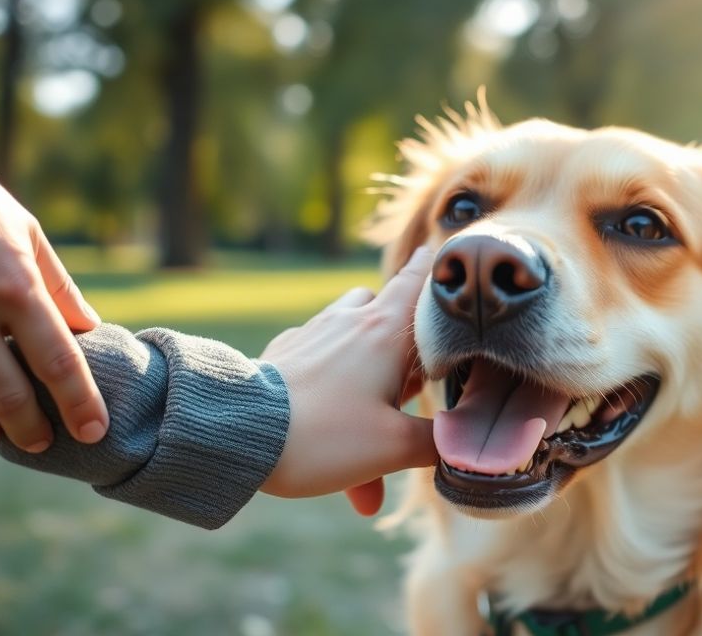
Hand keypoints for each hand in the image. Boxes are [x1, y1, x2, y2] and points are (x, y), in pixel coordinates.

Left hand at [259, 246, 435, 514]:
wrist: (238, 434)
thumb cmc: (323, 435)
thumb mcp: (392, 447)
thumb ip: (435, 442)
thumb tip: (464, 442)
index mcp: (386, 333)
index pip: (419, 281)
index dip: (436, 268)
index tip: (445, 254)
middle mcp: (349, 322)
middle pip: (387, 307)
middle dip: (405, 342)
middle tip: (415, 385)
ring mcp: (312, 335)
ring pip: (351, 331)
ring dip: (367, 365)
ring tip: (370, 413)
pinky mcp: (283, 355)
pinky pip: (319, 362)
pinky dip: (332, 388)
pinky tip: (326, 425)